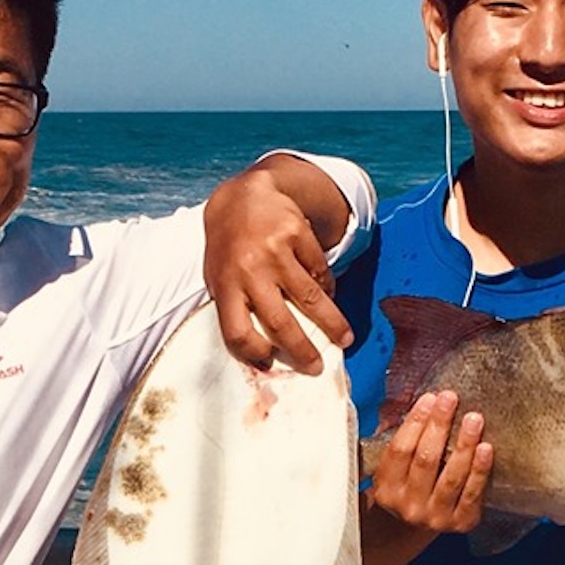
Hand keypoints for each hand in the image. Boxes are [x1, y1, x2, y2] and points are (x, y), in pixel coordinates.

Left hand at [202, 158, 352, 373]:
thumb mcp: (219, 276)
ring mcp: (276, 251)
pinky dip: (327, 288)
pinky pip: (319, 271)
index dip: (254, 353)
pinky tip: (329, 296)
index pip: (237, 332)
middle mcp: (250, 270)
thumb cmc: (228, 247)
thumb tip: (262, 351)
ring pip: (310, 298)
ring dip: (332, 323)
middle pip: (280, 323)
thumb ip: (235, 307)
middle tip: (318, 367)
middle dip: (303, 350)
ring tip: (344, 339)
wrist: (243, 197)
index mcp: (225, 286)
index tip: (268, 362)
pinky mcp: (298, 234)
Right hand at [367, 390, 491, 533]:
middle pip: (425, 460)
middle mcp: (407, 506)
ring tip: (474, 419)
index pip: (400, 450)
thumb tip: (421, 402)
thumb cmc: (409, 486)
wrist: (419, 529)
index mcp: (386, 490)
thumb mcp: (394, 469)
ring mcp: (434, 517)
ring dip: (463, 444)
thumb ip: (402, 440)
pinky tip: (486, 448)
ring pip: (451, 476)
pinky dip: (479, 470)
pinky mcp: (460, 523)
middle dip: (438, 426)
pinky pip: (472, 493)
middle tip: (450, 399)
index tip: (429, 399)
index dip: (415, 423)